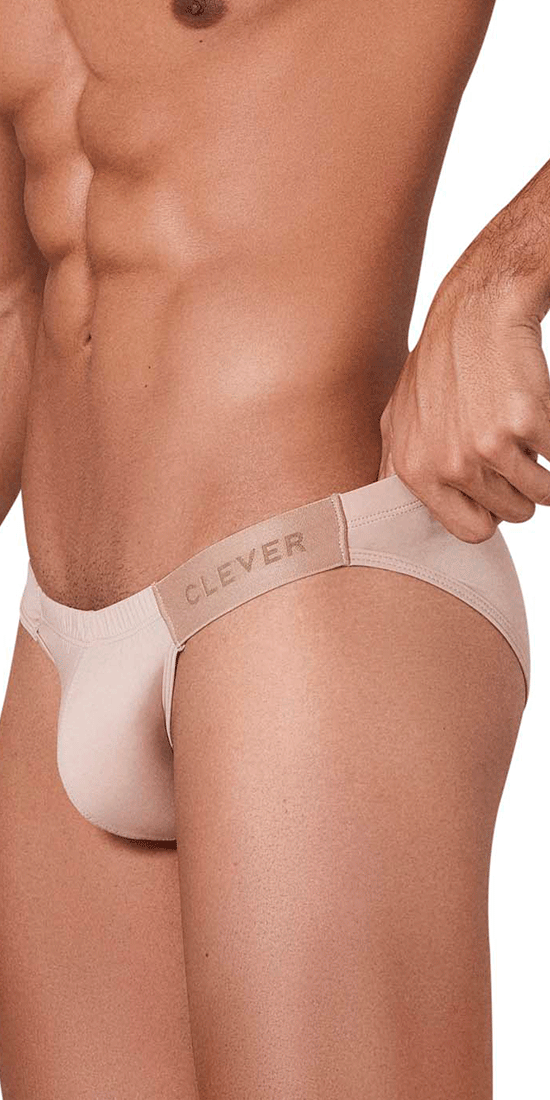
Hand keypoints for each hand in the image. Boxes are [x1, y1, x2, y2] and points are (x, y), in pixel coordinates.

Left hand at [377, 270, 549, 542]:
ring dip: (544, 469)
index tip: (494, 486)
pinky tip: (535, 412)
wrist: (476, 311)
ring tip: (522, 433)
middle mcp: (448, 465)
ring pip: (541, 493)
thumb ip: (397, 469)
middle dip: (520, 487)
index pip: (472, 531)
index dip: (491, 512)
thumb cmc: (440, 365)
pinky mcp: (525, 424)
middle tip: (509, 445)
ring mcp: (487, 446)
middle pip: (512, 514)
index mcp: (416, 471)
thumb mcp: (399, 418)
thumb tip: (388, 511)